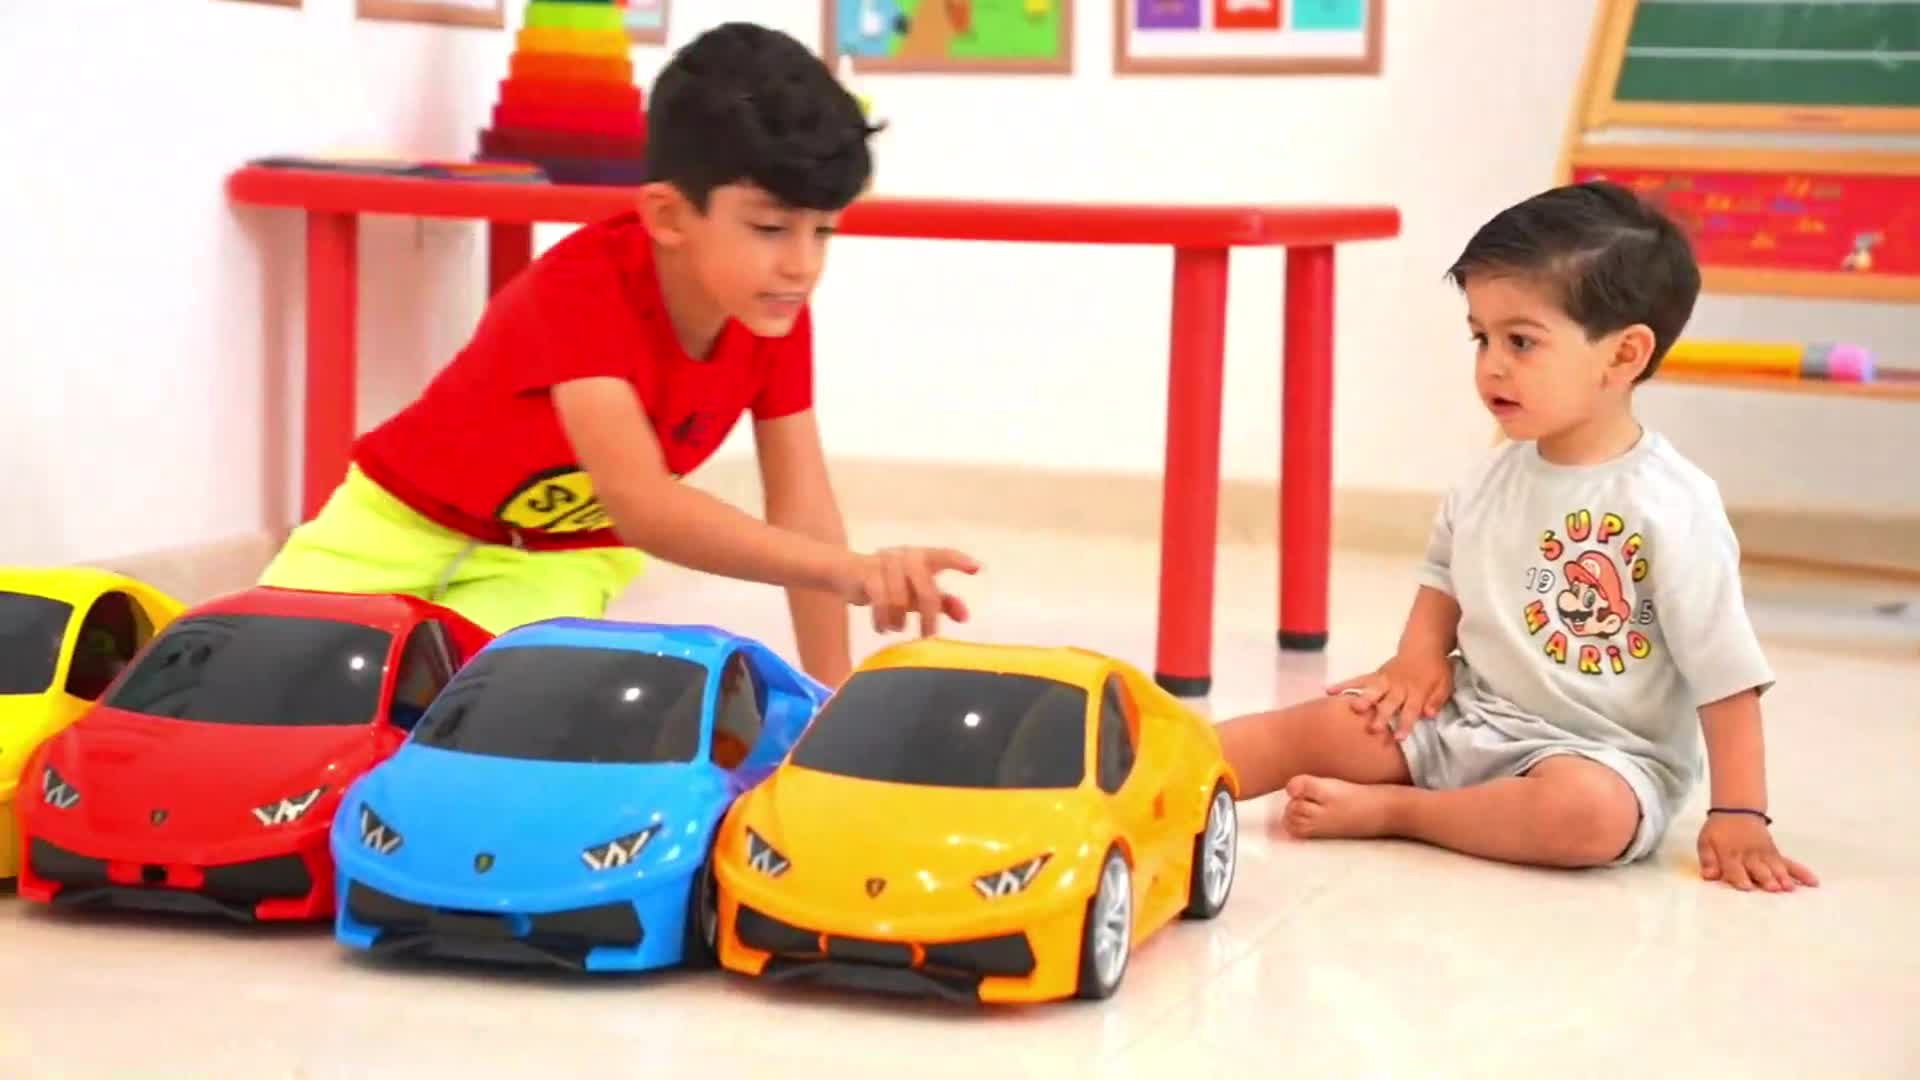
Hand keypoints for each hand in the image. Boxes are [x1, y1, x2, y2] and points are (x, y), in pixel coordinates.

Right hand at [834, 546, 979, 636]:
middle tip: (928, 636)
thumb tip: (965, 617)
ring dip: (900, 620)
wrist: (846, 572)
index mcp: (922, 557)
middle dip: (928, 616)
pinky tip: (883, 628)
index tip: (976, 569)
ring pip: (900, 598)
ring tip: (897, 629)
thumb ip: (942, 603)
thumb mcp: (916, 593)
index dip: (959, 561)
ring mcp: (884, 563)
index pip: (944, 555)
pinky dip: (883, 620)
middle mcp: (905, 556)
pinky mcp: (865, 574)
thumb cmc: (889, 583)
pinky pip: (879, 600)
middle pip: (925, 588)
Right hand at [1326, 652, 1452, 742]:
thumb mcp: (1445, 685)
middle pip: (1389, 702)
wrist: (1423, 646)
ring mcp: (1385, 680)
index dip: (1405, 724)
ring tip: (1352, 708)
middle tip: (1373, 728)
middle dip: (1381, 715)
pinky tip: (1329, 690)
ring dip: (1363, 699)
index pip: (1411, 710)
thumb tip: (1429, 714)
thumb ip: (1437, 700)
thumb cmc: (1435, 671)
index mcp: (1417, 692)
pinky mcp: (1375, 674)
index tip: (1399, 738)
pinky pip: (1358, 679)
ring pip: (1372, 690)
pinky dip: (1344, 684)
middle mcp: (1399, 687)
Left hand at [1698, 813, 1817, 892]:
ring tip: (1790, 888)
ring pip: (1776, 867)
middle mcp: (1749, 855)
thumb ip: (1708, 859)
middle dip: (1766, 878)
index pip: (1734, 868)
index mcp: (1729, 853)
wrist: (1737, 812)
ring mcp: (1765, 855)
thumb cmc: (1719, 831)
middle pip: (1758, 869)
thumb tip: (1708, 876)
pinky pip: (1790, 864)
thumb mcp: (1705, 842)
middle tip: (1773, 888)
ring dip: (1783, 877)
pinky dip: (1802, 872)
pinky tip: (1813, 882)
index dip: (1740, 877)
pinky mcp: (1776, 854)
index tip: (1747, 888)